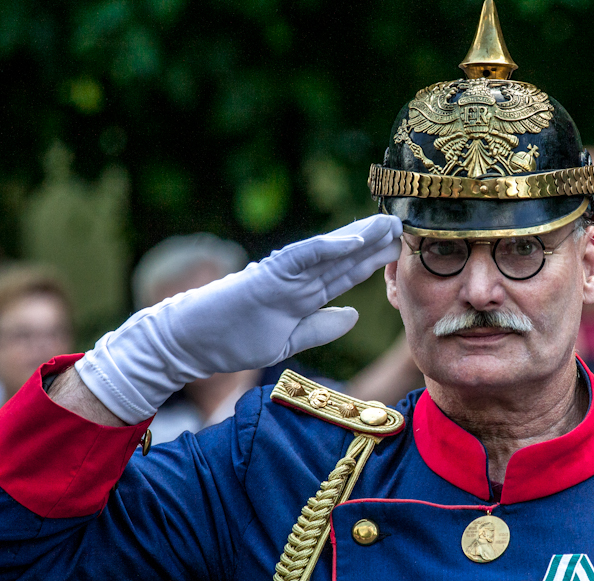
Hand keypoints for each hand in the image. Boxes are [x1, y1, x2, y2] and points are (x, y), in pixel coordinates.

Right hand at [76, 215, 401, 422]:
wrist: (188, 344)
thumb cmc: (231, 340)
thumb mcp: (287, 342)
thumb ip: (320, 327)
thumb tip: (355, 315)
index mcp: (301, 293)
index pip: (343, 274)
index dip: (372, 261)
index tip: (399, 250)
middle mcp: (295, 279)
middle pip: (343, 258)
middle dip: (374, 243)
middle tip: (405, 225)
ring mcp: (282, 275)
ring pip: (328, 252)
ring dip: (359, 238)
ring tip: (387, 224)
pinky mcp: (266, 275)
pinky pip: (301, 258)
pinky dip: (327, 248)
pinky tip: (354, 240)